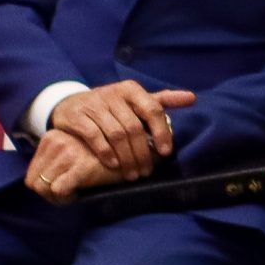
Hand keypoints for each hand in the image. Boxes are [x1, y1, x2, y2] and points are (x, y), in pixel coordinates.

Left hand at [24, 129, 126, 203]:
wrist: (131, 153)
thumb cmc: (99, 157)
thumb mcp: (70, 153)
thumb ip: (53, 163)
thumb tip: (35, 185)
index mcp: (51, 136)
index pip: (30, 174)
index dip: (43, 187)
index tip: (61, 189)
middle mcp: (57, 141)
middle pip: (33, 183)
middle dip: (48, 195)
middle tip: (66, 196)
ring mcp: (68, 152)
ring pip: (43, 188)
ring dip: (57, 198)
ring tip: (74, 194)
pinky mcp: (82, 166)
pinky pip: (59, 191)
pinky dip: (66, 198)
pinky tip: (78, 195)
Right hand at [49, 81, 193, 176]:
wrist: (71, 104)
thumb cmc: (112, 106)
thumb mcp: (136, 100)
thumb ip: (162, 100)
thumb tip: (192, 98)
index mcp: (131, 90)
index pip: (153, 110)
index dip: (161, 132)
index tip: (165, 153)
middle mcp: (113, 94)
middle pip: (134, 127)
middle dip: (142, 153)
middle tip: (146, 171)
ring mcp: (94, 104)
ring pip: (116, 134)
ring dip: (126, 157)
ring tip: (132, 174)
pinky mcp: (77, 116)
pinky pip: (93, 136)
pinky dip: (105, 152)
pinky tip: (113, 165)